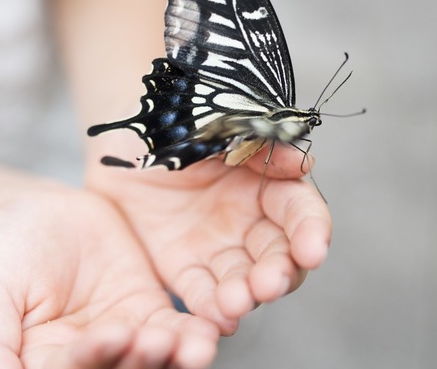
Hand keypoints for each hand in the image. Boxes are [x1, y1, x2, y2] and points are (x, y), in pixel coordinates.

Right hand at [0, 187, 218, 367]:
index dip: (93, 360)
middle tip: (156, 342)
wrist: (36, 211)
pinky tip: (206, 333)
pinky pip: (176, 330)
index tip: (111, 335)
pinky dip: (192, 334)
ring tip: (195, 348)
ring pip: (154, 359)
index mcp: (43, 366)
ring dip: (174, 357)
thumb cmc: (1, 253)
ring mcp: (123, 338)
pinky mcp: (150, 312)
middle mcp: (88, 361)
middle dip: (141, 361)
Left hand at [86, 145, 332, 334]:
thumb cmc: (179, 118)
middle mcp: (251, 221)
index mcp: (268, 183)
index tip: (313, 250)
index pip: (301, 212)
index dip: (312, 231)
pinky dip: (209, 306)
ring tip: (236, 303)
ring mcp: (217, 246)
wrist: (123, 131)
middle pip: (277, 255)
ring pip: (242, 279)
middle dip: (278, 273)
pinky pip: (199, 290)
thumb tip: (303, 164)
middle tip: (268, 285)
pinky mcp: (182, 266)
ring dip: (245, 295)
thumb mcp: (219, 123)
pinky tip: (216, 317)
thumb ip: (260, 144)